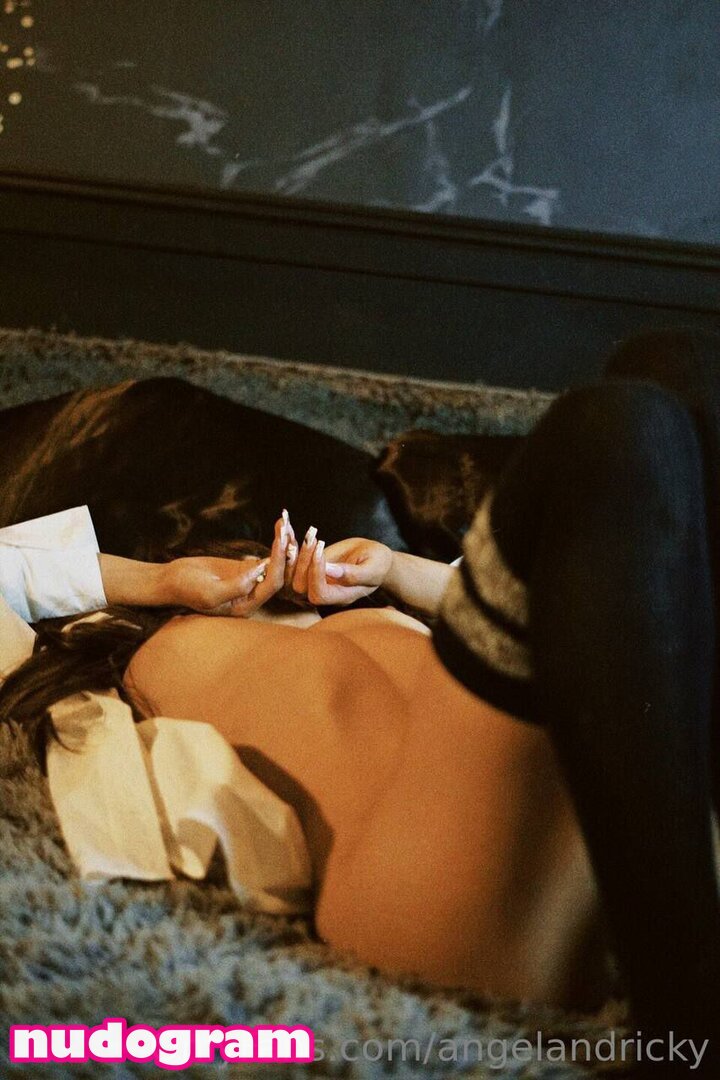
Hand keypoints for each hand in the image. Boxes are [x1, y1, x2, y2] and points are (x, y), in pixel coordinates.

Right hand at [161, 513, 290, 616]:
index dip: (278, 564)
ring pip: (274, 564)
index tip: (279, 542)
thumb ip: (236, 586)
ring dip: (280, 545)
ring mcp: (249, 582)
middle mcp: (251, 597)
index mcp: (245, 607)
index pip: (271, 586)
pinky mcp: (244, 569)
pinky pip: (265, 557)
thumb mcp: (210, 593)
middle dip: (283, 552)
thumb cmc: (187, 589)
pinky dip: (272, 543)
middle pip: (277, 574)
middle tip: (285, 529)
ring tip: (284, 523)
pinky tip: (278, 527)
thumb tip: (260, 571)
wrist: (171, 579)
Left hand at [290, 531, 392, 606]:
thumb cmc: (378, 563)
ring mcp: (314, 579)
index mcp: (341, 596)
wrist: (373, 557)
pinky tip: (288, 528)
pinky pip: (291, 561)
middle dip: (301, 562)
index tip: (321, 550)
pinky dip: (288, 544)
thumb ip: (354, 573)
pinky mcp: (308, 566)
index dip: (316, 574)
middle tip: (307, 538)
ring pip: (290, 575)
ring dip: (289, 552)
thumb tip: (330, 570)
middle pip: (300, 587)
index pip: (319, 593)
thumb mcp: (373, 568)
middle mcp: (324, 591)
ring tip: (291, 530)